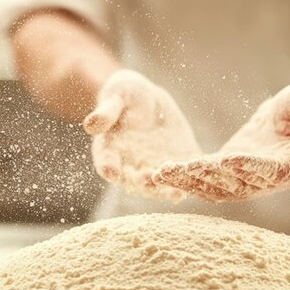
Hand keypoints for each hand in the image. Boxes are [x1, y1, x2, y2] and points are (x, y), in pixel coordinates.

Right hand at [84, 69, 201, 201]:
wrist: (149, 100)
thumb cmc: (125, 96)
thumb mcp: (116, 98)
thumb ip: (106, 113)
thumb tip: (90, 125)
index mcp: (110, 152)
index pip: (106, 162)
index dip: (107, 167)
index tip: (110, 172)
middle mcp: (131, 166)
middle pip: (134, 180)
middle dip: (141, 183)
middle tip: (146, 181)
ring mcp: (155, 167)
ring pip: (160, 184)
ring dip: (166, 190)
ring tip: (175, 193)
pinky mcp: (177, 162)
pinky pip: (184, 172)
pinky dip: (191, 176)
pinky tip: (199, 176)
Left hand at [152, 84, 289, 201]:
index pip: (270, 171)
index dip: (249, 167)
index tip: (226, 160)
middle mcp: (270, 181)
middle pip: (236, 184)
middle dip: (205, 176)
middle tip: (178, 169)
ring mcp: (250, 180)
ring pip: (217, 187)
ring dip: (188, 182)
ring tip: (160, 174)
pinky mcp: (231, 173)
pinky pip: (207, 180)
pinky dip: (185, 179)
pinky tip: (161, 176)